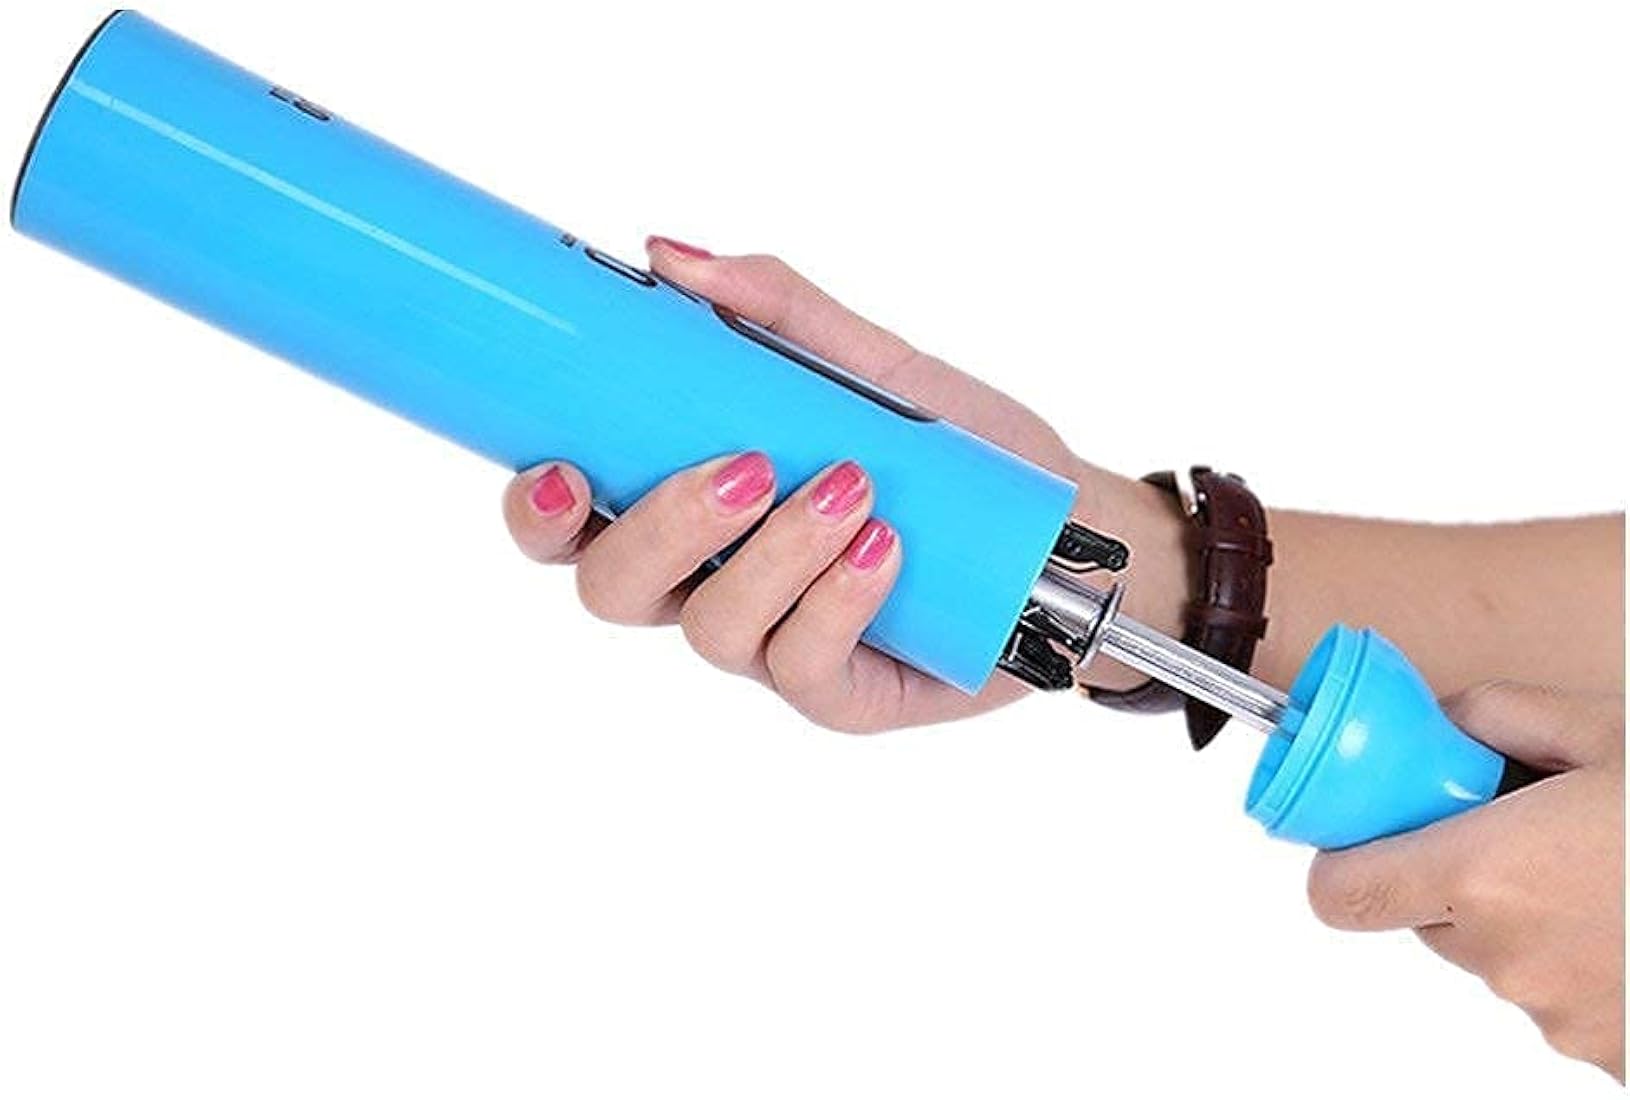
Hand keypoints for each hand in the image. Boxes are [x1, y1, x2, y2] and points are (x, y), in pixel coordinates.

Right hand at [501, 237, 1184, 731]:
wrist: (1061, 533)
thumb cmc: (952, 453)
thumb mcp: (873, 365)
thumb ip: (777, 312)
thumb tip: (670, 253)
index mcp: (690, 507)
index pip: (575, 523)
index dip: (538, 510)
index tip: (559, 466)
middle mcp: (712, 581)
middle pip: (615, 589)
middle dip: (661, 529)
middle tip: (744, 466)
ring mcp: (771, 644)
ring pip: (710, 630)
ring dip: (773, 552)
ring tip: (852, 486)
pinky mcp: (839, 692)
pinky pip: (804, 664)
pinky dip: (837, 597)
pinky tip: (883, 547)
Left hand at [1307, 682, 1624, 1079]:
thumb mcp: (1607, 729)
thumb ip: (1501, 715)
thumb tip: (1446, 721)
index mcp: (1489, 874)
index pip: (1344, 894)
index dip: (1347, 863)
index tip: (1370, 838)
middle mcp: (1512, 958)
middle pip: (1431, 920)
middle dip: (1463, 878)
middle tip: (1533, 836)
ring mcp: (1565, 1018)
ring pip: (1503, 962)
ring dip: (1533, 924)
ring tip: (1614, 878)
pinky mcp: (1612, 1057)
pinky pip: (1567, 1005)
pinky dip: (1590, 968)